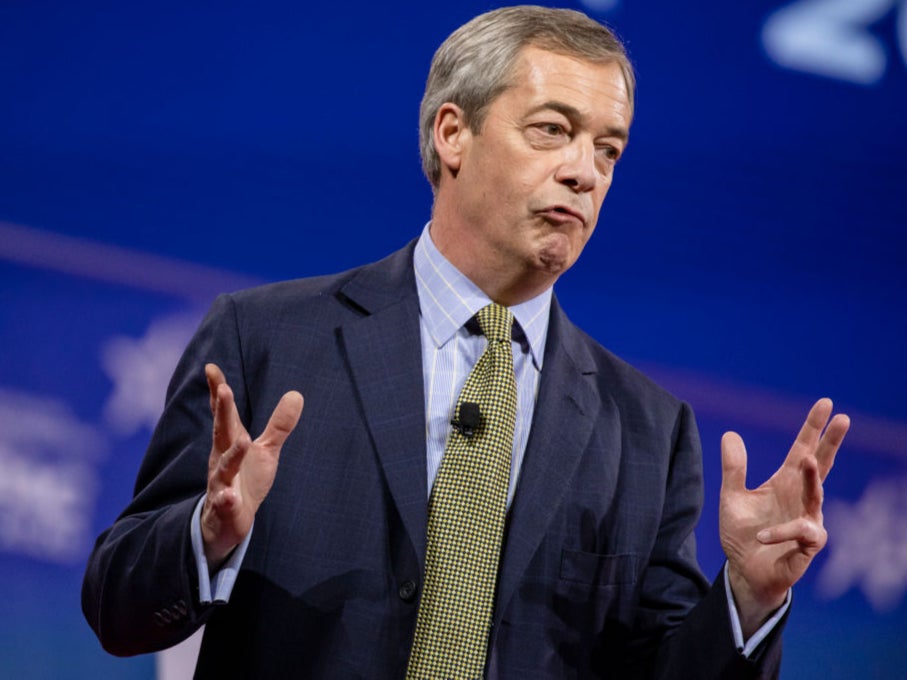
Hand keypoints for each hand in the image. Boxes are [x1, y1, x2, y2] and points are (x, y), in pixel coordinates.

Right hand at [200, 363, 303, 567]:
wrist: (229, 521)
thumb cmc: (246, 479)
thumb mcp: (266, 450)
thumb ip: (279, 425)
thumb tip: (296, 394)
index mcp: (231, 442)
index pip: (224, 413)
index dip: (218, 391)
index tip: (212, 368)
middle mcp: (222, 458)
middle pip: (222, 432)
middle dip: (222, 412)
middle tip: (224, 389)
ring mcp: (221, 483)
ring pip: (223, 468)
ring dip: (232, 455)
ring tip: (243, 442)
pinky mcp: (225, 507)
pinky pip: (223, 503)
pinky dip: (225, 499)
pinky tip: (229, 497)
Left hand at [719, 398, 849, 635]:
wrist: (744, 571)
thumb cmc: (744, 534)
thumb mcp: (732, 497)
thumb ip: (733, 468)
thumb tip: (730, 434)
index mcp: (786, 482)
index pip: (802, 448)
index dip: (813, 427)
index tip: (826, 403)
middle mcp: (801, 497)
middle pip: (821, 465)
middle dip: (831, 442)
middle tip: (844, 418)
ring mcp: (808, 520)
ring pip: (817, 495)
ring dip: (813, 479)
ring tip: (809, 459)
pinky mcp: (807, 546)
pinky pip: (798, 534)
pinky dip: (779, 532)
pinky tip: (761, 535)